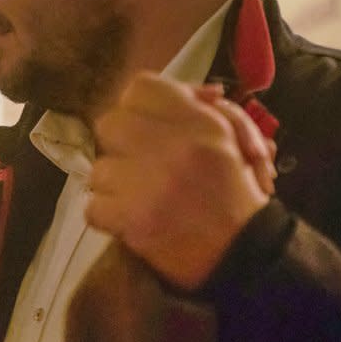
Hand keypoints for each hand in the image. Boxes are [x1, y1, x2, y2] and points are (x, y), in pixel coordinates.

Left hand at [85, 71, 274, 290]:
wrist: (247, 253)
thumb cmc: (238, 193)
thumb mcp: (233, 138)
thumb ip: (206, 108)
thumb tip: (198, 91)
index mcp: (197, 122)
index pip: (140, 88)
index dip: (138, 104)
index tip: (147, 122)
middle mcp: (169, 146)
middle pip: (109, 124)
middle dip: (120, 142)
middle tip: (137, 159)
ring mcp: (146, 183)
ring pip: (99, 168)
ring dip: (114, 183)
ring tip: (138, 194)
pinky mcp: (131, 218)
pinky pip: (93, 207)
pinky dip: (108, 215)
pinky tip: (129, 218)